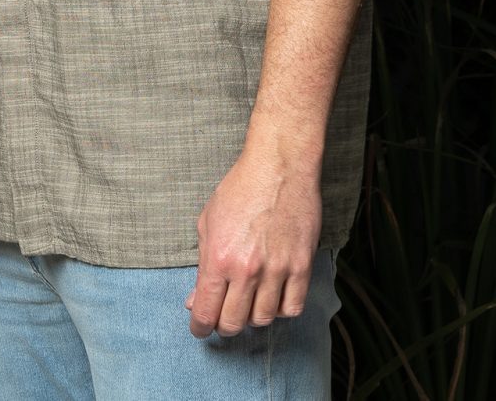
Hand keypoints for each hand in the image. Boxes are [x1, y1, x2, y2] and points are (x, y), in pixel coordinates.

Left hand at [184, 140, 322, 337]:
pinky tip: (274, 296)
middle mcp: (247, 269)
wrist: (278, 166)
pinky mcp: (302, 265)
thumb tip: (194, 300)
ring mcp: (276, 269)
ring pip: (263, 319)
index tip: (200, 328)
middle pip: (233, 323)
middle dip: (224, 325)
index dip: (199, 327)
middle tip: (224, 316)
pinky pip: (293, 308)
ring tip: (249, 302)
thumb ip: (201, 265)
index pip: (205, 312)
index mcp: (219, 258)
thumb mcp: (208, 222)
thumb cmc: (240, 190)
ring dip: (253, 316)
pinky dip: (281, 309)